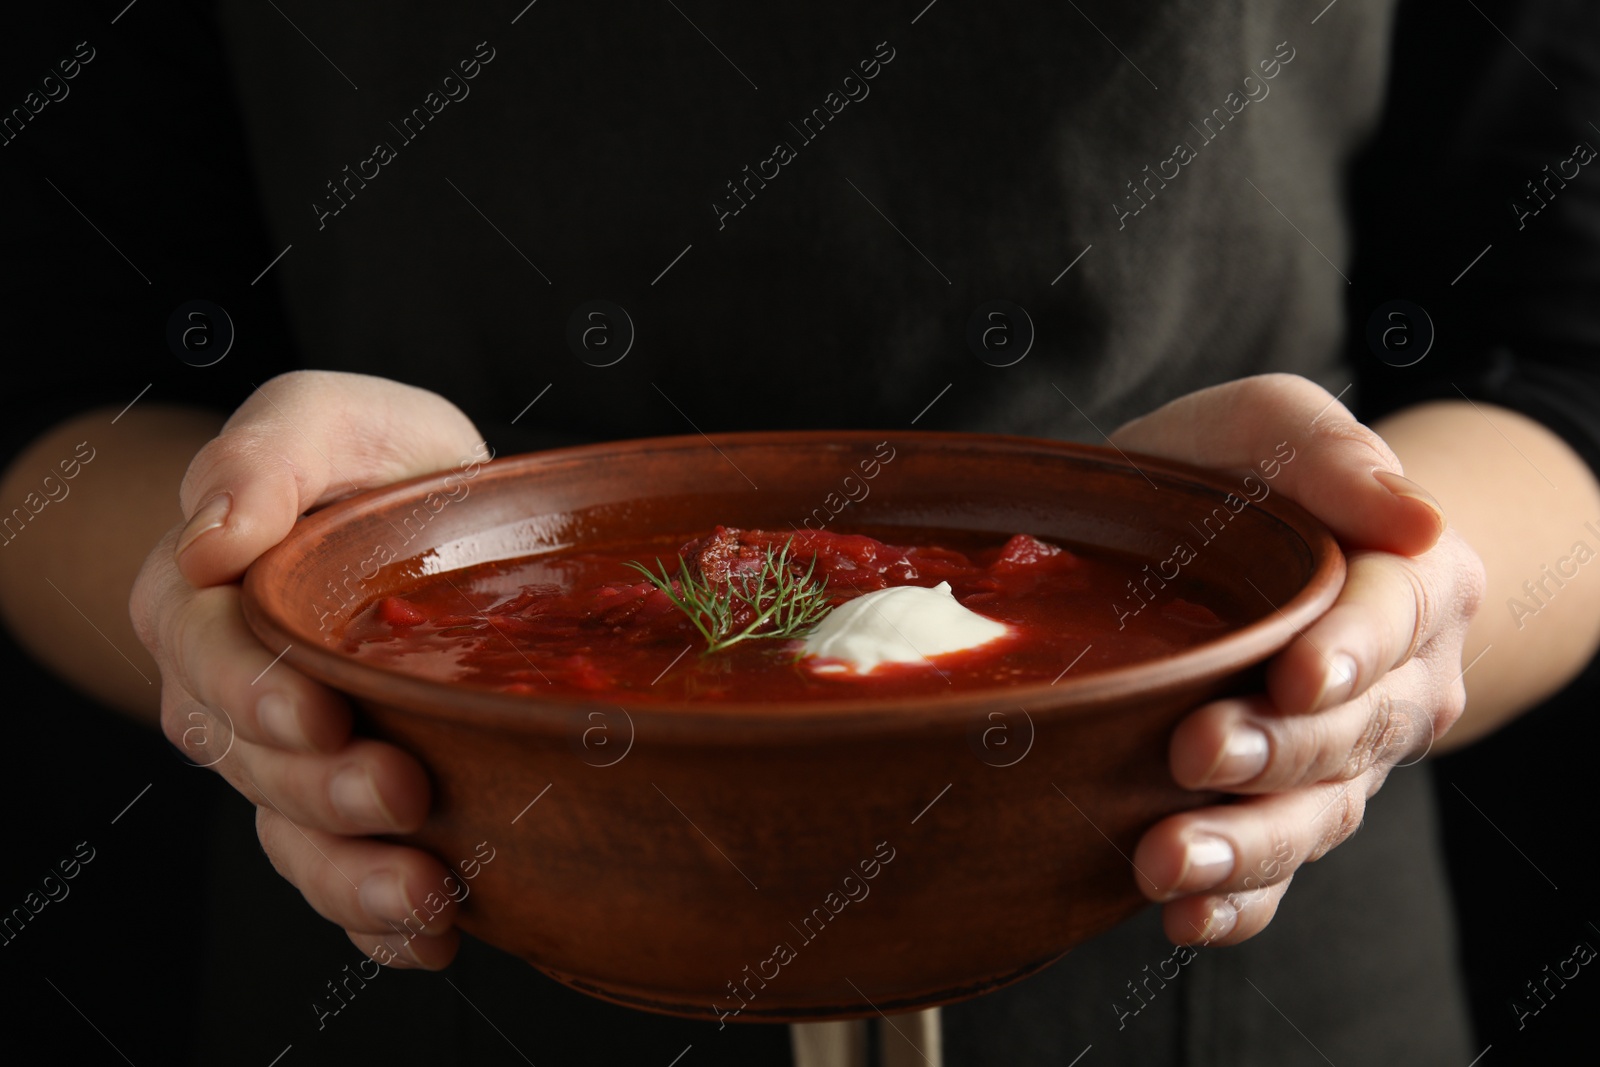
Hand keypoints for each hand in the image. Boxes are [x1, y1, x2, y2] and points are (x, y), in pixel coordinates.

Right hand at [130, 371, 488, 967]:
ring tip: (430, 896)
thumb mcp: (321, 419)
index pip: (206, 656)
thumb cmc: (362, 459)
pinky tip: (438, 936)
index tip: (316, 715)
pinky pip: (346, 878)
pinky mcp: (348, 807)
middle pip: (258, 766)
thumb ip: (263, 457)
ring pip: (297, 839)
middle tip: (406, 794)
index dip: (253, 693)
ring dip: (357, 881)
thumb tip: (211, 536)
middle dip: (326, 793)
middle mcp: (233, 697)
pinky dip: (383, 924)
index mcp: (205, 601)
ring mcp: (289, 763)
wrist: (409, 512)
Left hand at [1111, 374, 1485, 944]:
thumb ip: (1325, 449)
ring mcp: (1344, 764)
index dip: (1350, 650)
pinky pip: (1278, 879)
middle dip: (1279, 750)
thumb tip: (1415, 518)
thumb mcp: (1267, 425)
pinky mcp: (1283, 815)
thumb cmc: (1238, 479)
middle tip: (1195, 750)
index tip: (1296, 673)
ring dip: (1245, 848)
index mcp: (1411, 582)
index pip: (1395, 617)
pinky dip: (1235, 905)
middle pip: (1354, 732)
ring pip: (1315, 818)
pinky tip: (1179, 916)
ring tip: (1164, 859)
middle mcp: (1397, 686)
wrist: (1214, 548)